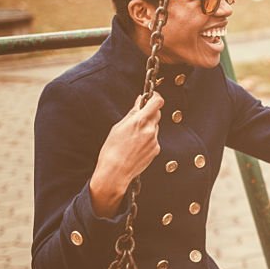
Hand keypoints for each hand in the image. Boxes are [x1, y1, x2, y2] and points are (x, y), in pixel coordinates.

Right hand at [89, 93, 163, 216]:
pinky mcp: (156, 149)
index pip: (157, 102)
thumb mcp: (118, 127)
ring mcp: (154, 140)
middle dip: (149, 113)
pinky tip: (136, 146)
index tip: (152, 96)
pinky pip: (154, 139)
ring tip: (133, 138)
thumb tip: (140, 101)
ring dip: (147, 127)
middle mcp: (150, 130)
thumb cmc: (112, 150)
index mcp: (139, 121)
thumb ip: (132, 113)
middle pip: (157, 114)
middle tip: (138, 117)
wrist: (115, 172)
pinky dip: (147, 139)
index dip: (156, 97)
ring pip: (155, 127)